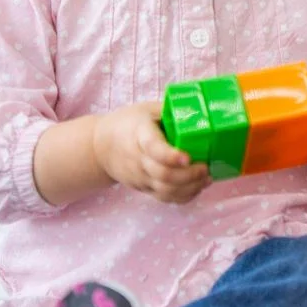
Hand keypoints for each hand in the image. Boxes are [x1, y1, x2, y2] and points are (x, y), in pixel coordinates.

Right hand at [94, 101, 210, 203]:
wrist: (101, 147)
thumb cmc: (129, 124)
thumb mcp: (147, 110)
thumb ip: (170, 110)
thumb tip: (201, 109)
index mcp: (139, 135)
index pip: (153, 148)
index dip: (170, 155)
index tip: (187, 157)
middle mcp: (138, 160)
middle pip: (163, 174)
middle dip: (189, 175)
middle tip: (205, 167)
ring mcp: (140, 177)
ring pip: (165, 190)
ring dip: (190, 188)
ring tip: (206, 178)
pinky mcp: (143, 188)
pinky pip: (164, 197)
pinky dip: (183, 196)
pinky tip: (197, 187)